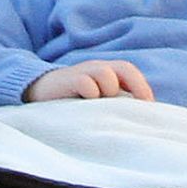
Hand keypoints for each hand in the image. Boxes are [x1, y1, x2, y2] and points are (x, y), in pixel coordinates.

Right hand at [23, 58, 155, 102]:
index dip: (142, 87)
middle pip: (124, 68)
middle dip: (136, 86)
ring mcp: (81, 72)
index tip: (150, 108)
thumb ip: (112, 103)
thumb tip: (136, 119)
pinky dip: (91, 92)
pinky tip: (85, 105)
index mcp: (105, 71)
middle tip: (140, 106)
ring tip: (99, 106)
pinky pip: (86, 82)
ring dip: (108, 91)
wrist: (36, 91)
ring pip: (106, 74)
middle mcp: (96, 68)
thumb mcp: (95, 100)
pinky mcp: (66, 80)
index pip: (129, 71)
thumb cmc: (71, 101)